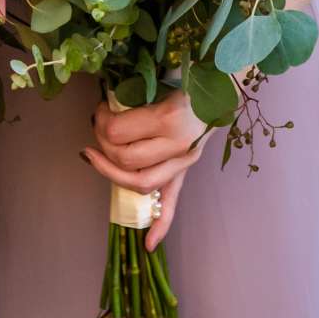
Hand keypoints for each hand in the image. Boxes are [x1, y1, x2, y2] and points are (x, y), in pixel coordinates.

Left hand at [82, 90, 207, 249]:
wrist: (222, 81)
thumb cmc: (186, 73)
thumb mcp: (158, 76)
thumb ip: (132, 92)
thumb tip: (103, 105)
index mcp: (169, 118)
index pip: (118, 132)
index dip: (101, 121)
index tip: (99, 109)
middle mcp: (178, 145)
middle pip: (126, 159)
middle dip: (103, 144)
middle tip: (97, 126)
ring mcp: (184, 161)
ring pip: (142, 183)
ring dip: (113, 174)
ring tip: (96, 160)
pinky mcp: (186, 170)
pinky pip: (173, 202)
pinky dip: (161, 225)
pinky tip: (149, 244)